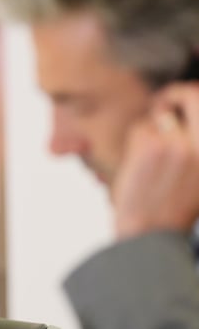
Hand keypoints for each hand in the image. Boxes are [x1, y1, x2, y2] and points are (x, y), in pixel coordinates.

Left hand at [112, 83, 198, 237]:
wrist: (150, 234)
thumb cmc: (174, 209)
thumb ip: (197, 148)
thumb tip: (189, 112)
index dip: (193, 96)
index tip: (183, 101)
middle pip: (192, 93)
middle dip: (173, 94)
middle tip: (160, 106)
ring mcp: (178, 142)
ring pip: (160, 115)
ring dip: (151, 129)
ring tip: (149, 156)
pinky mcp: (151, 144)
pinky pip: (141, 127)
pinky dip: (136, 140)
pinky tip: (139, 164)